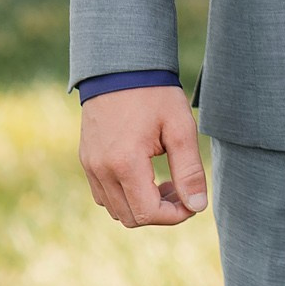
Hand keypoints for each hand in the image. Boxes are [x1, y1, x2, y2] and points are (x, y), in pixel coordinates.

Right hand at [79, 84, 207, 227]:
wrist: (120, 67)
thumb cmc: (154, 94)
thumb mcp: (180, 128)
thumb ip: (190, 170)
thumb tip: (198, 206)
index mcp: (125, 163)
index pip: (148, 213)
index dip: (174, 215)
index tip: (193, 201)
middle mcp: (101, 170)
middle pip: (131, 217)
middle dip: (161, 212)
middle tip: (182, 189)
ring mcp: (90, 166)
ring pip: (115, 210)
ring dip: (142, 206)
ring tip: (167, 181)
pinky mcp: (86, 160)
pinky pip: (103, 195)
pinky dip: (125, 196)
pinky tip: (146, 176)